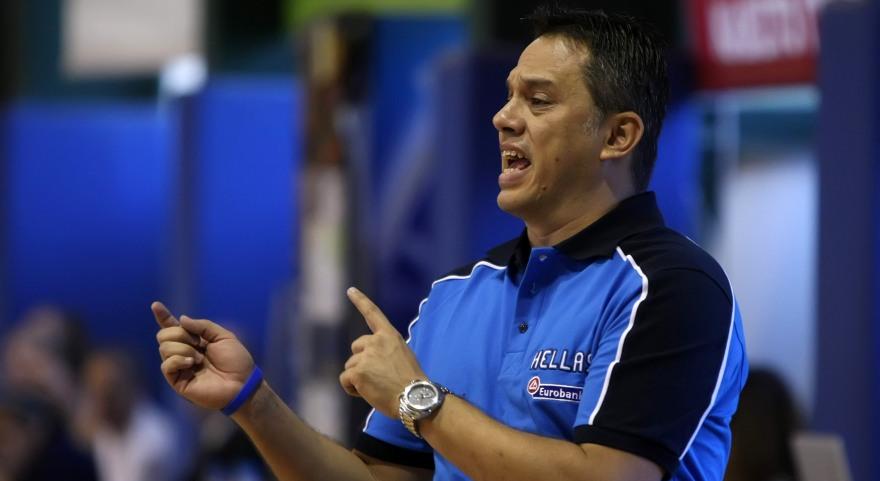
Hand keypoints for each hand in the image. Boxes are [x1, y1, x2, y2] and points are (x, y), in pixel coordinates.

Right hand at [152, 302, 254, 409]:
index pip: (174, 327)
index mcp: (194, 341)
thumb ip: (202, 326)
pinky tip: (192, 363)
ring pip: (164, 348)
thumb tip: (181, 319)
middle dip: (180, 334)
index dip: (163, 316)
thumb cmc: (236, 361)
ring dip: (183, 348)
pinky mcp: (177, 381)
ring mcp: (180, 367)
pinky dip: (178, 359)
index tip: (155, 305)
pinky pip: (166, 365)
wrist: (241, 383)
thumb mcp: (223, 336)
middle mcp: (184, 352)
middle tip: (198, 343)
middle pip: (164, 335)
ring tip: (199, 358)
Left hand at [340, 288, 425, 417]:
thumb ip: (385, 351)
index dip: (360, 301)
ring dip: (359, 378)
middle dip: (362, 363)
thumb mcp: (402, 356)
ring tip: (378, 387)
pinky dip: (352, 389)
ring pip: (350, 367)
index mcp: (390, 336)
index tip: (350, 290)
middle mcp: (376, 341)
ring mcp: (366, 356)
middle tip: (379, 377)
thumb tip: (368, 360)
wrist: (415, 398)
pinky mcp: (357, 371)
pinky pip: (345, 380)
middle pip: (356, 349)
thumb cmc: (411, 383)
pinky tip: (368, 393)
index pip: (373, 313)